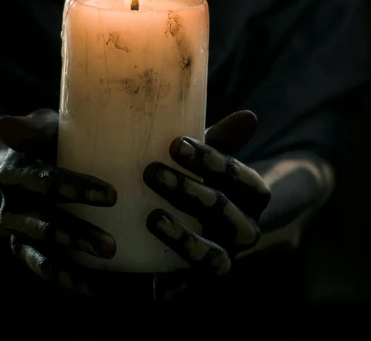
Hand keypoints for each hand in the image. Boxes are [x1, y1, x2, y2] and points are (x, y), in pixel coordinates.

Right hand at [0, 109, 116, 297]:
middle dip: (78, 234)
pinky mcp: (25, 249)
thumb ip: (32, 129)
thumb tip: (2, 124)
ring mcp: (19, 230)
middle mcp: (13, 204)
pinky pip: (44, 266)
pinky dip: (69, 278)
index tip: (111, 196)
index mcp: (15, 171)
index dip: (75, 188)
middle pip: (45, 221)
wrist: (18, 171)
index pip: (44, 180)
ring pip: (46, 246)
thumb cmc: (43, 143)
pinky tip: (95, 287)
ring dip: (76, 255)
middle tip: (111, 246)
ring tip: (109, 259)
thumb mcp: (40, 130)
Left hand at [143, 110, 270, 300]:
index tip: (175, 144)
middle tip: (150, 172)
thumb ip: (223, 139)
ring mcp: (227, 255)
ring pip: (214, 255)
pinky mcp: (203, 278)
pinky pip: (193, 287)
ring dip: (183, 238)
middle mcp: (245, 228)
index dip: (211, 161)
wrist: (211, 219)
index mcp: (252, 194)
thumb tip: (249, 117)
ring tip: (152, 218)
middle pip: (223, 211)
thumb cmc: (202, 176)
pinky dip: (177, 287)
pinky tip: (156, 287)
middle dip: (188, 191)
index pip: (239, 176)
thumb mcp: (211, 157)